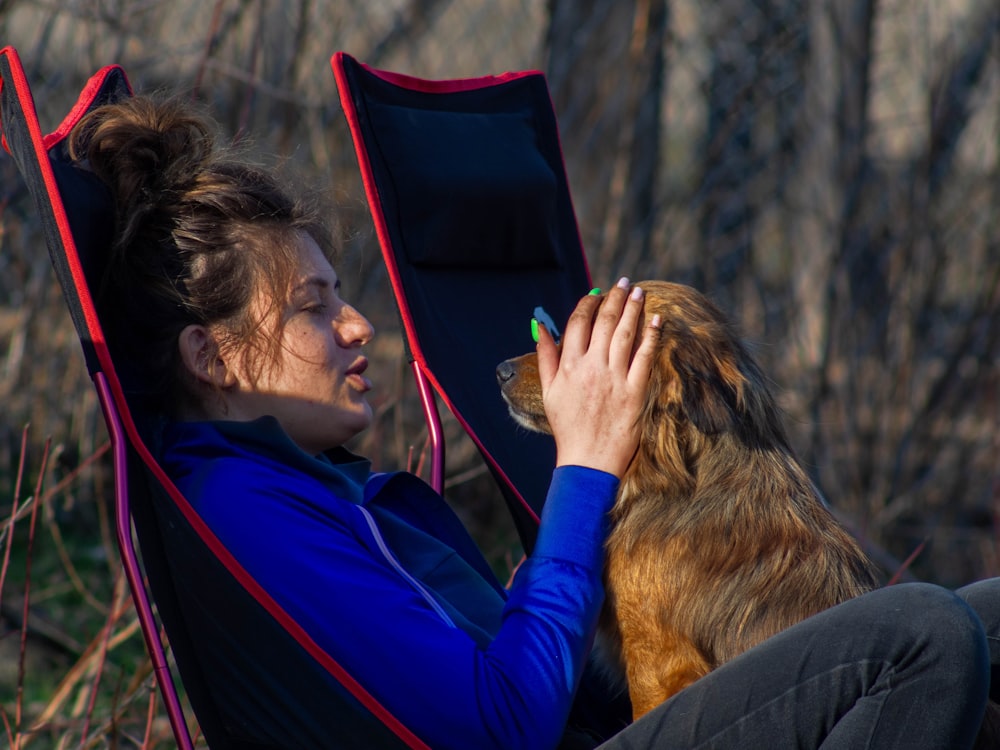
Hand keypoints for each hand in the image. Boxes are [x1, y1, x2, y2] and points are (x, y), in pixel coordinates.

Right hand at [536, 277, 659, 477]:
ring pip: (625, 334)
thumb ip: (545, 357)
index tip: (598, 293)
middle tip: (624, 283)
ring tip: (639, 293)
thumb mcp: (549, 391)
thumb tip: (540, 327)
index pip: (578, 323)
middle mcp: (591, 368)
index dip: (588, 304)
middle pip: (604, 323)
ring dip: (633, 309)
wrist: (588, 460)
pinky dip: (651, 336)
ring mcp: (614, 379)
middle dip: (615, 298)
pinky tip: (656, 320)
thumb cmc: (567, 426)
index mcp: (568, 366)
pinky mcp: (635, 392)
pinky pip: (644, 357)